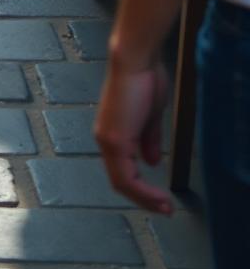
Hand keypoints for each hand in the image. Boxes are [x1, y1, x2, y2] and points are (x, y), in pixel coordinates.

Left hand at [95, 57, 172, 214]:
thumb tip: (151, 162)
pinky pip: (126, 176)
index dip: (141, 188)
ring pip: (122, 182)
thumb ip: (148, 140)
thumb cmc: (145, 78)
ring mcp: (107, 140)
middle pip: (120, 181)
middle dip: (144, 199)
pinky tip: (159, 196)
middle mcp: (104, 139)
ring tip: (164, 207)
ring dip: (145, 199)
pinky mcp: (114, 139)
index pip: (122, 170)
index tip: (162, 199)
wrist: (137, 59)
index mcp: (112, 132)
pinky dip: (143, 191)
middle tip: (165, 210)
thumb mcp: (150, 116)